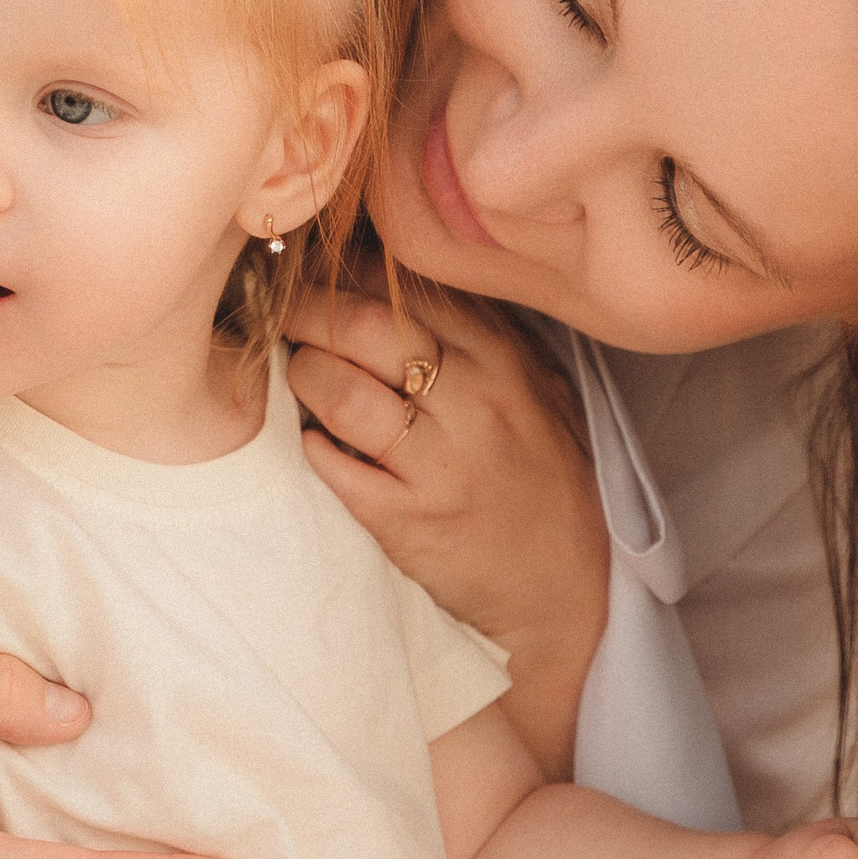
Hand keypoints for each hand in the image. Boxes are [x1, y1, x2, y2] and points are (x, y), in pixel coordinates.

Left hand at [287, 284, 607, 772]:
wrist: (571, 586)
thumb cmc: (546, 480)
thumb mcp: (536, 390)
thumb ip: (479, 335)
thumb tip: (396, 279)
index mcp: (504, 359)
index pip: (410, 287)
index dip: (350, 272)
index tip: (323, 273)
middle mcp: (474, 402)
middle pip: (362, 325)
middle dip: (307, 311)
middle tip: (286, 315)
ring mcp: (441, 464)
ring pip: (340, 392)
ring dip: (301, 374)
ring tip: (298, 374)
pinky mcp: (409, 521)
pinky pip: (335, 467)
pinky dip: (311, 445)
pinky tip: (313, 438)